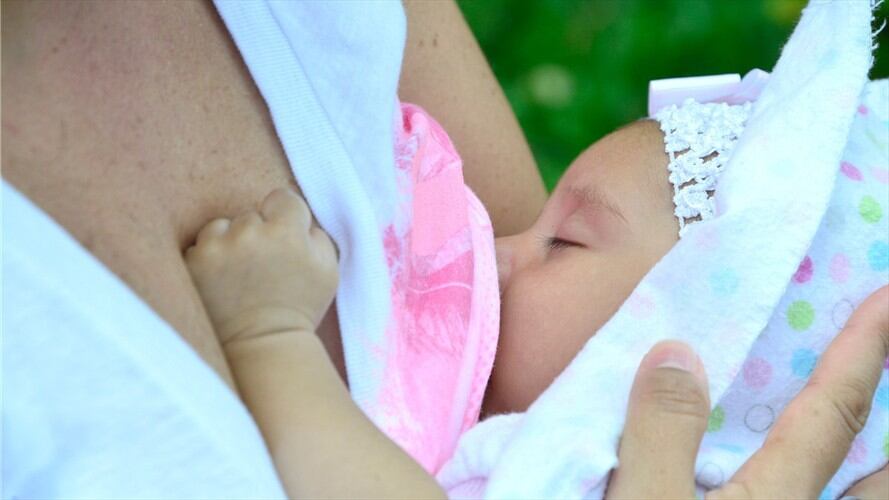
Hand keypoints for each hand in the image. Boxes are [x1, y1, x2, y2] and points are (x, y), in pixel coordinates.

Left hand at [185, 188, 337, 343]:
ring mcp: (215, 248)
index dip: (286, 219)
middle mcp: (248, 233)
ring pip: (220, 227)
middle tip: (263, 266)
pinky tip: (221, 283)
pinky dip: (207, 262)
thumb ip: (317, 234)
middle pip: (250, 215)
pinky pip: (198, 248)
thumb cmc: (300, 307)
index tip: (284, 241)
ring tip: (239, 275)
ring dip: (228, 243)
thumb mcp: (328, 270)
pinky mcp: (192, 264)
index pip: (282, 198)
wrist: (262, 345)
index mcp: (286, 231)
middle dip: (257, 234)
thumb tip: (301, 219)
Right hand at [607, 286, 888, 498]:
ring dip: (870, 471)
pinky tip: (800, 483)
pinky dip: (830, 491)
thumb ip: (661, 432)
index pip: (831, 411)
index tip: (885, 296)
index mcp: (775, 497)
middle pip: (877, 477)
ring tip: (872, 441)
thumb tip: (676, 352)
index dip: (863, 351)